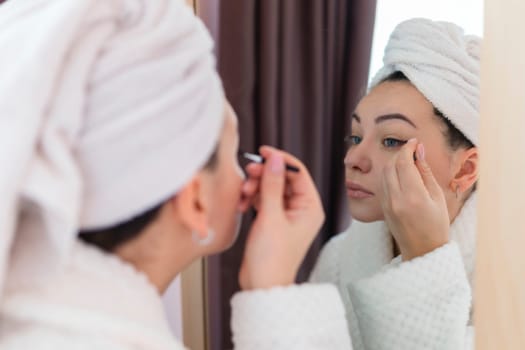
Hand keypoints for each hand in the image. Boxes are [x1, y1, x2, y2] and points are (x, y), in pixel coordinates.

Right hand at [239, 146, 324, 289]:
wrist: (261, 285)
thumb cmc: (271, 258)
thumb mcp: (271, 216)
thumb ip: (272, 185)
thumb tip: (275, 158)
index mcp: (310, 207)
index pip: (298, 172)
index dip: (280, 159)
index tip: (262, 152)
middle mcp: (302, 209)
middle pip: (283, 179)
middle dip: (264, 175)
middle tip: (248, 174)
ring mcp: (287, 215)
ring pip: (271, 188)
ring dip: (256, 187)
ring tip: (243, 194)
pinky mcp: (274, 221)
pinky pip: (264, 200)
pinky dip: (252, 198)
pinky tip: (242, 204)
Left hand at [381, 139, 449, 259]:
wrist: (423, 250)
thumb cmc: (436, 224)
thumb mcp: (437, 197)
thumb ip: (425, 172)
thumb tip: (419, 150)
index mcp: (413, 196)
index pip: (404, 162)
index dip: (408, 148)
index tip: (414, 142)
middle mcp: (396, 199)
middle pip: (391, 165)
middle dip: (400, 154)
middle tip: (412, 150)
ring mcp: (386, 204)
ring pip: (384, 173)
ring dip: (394, 163)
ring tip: (408, 162)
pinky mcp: (382, 207)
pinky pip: (383, 184)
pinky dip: (390, 175)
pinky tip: (402, 176)